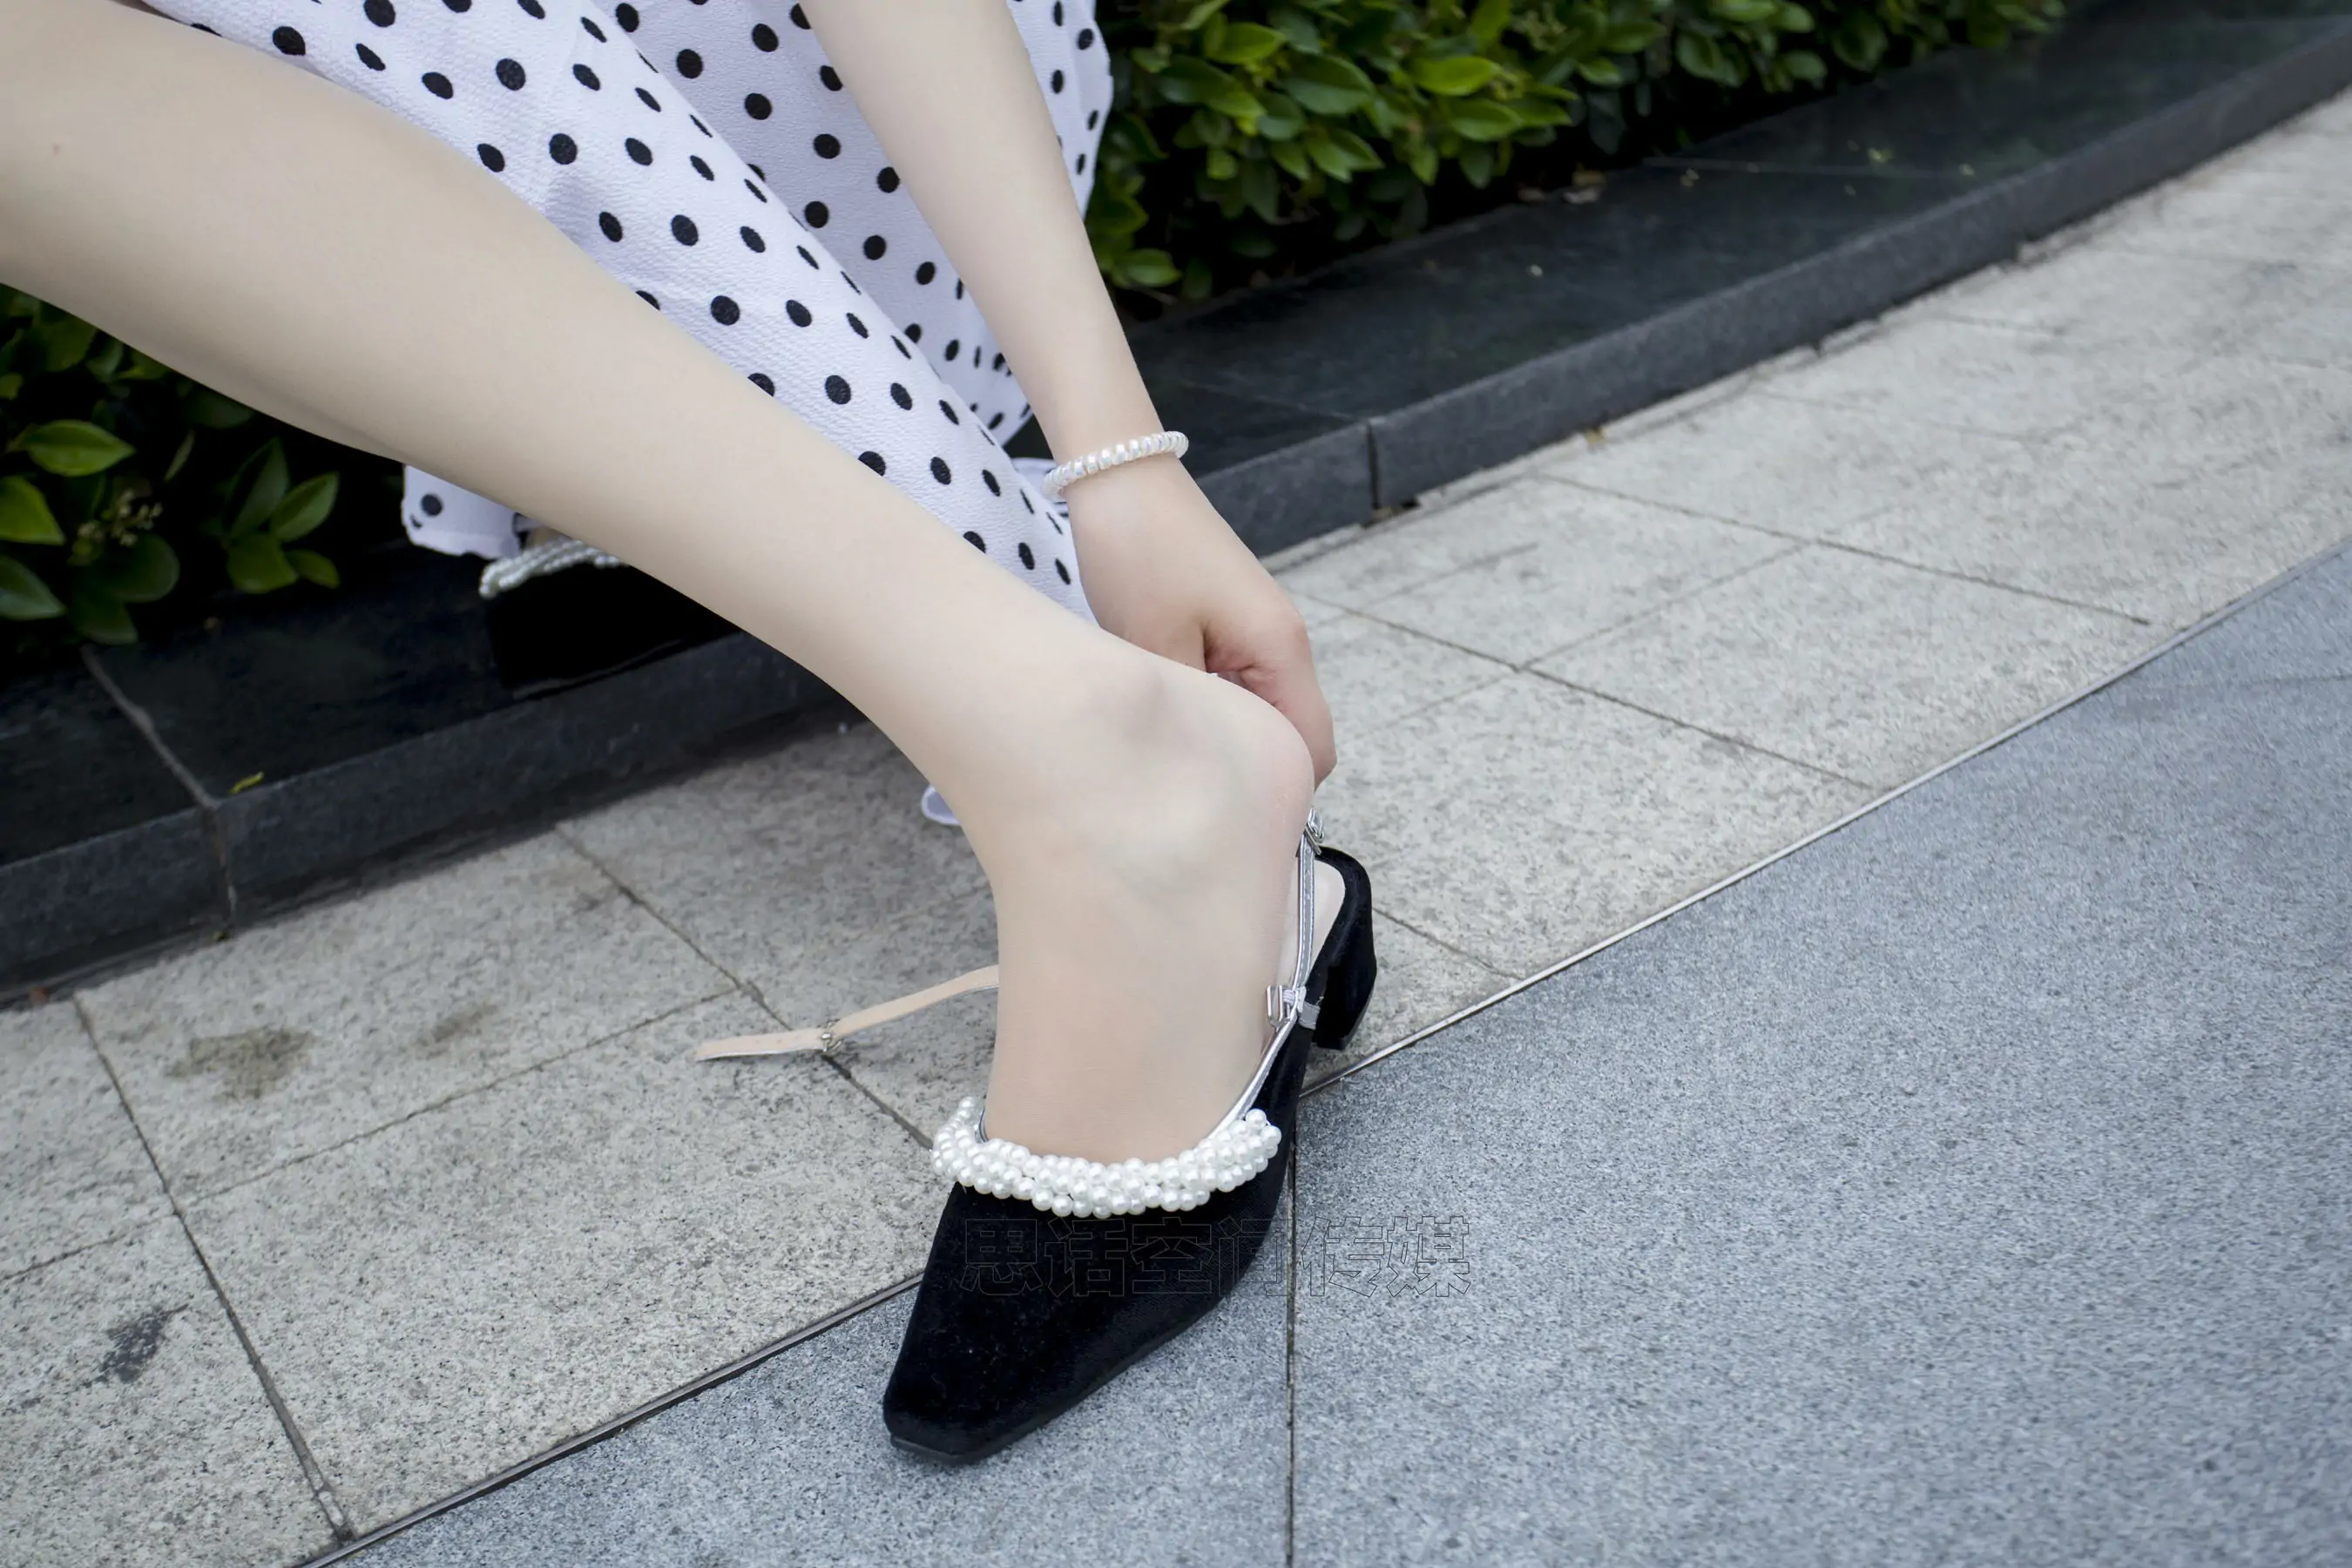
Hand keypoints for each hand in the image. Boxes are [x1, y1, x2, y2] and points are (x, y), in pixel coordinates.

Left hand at [1063, 457, 1336, 781]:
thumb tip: (1209, 769)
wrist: (1119, 474)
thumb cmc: (1139, 551)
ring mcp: (1258, 629)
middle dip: (1252, 765)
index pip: (1313, 750)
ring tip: (1169, 748)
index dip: (1279, 790)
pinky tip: (1163, 706)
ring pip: (1260, 710)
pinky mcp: (1229, 620)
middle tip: (1186, 788)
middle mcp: (1284, 641)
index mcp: (1281, 649)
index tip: (1224, 812)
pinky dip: (1209, 702)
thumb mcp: (1155, 646)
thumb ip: (1192, 715)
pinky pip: (1235, 682)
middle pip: (1293, 734)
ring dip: (1226, 732)